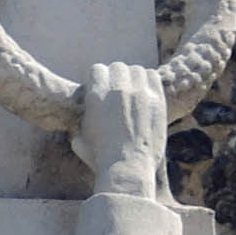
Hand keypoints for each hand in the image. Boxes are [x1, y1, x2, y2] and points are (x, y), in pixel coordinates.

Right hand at [75, 59, 169, 203]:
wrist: (128, 168)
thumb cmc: (101, 159)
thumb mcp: (80, 142)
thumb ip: (79, 128)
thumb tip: (78, 130)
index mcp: (96, 95)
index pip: (97, 69)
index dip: (98, 80)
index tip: (101, 89)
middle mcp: (117, 88)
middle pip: (117, 67)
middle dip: (116, 78)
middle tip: (118, 92)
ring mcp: (139, 92)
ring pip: (136, 70)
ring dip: (133, 79)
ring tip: (134, 93)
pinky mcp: (157, 99)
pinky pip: (152, 76)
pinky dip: (148, 82)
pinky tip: (146, 94)